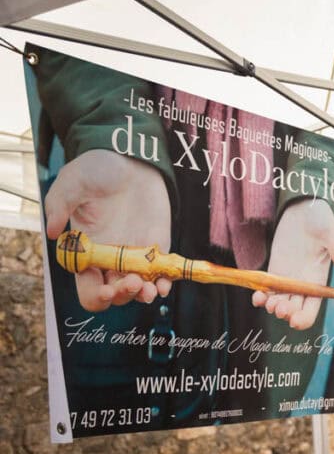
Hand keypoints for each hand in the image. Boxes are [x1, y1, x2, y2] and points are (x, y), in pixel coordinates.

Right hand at [45, 150, 171, 310]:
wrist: (130, 158)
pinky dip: (164, 284)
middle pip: (116, 294)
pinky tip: (163, 284)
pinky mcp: (157, 247)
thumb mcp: (71, 182)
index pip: (88, 288)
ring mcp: (135, 255)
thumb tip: (50, 231)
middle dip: (123, 295)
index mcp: (87, 251)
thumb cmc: (96, 170)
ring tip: (149, 288)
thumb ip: (58, 204)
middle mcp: (111, 259)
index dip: (95, 295)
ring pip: (139, 289)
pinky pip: (162, 274)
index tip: (105, 288)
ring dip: (143, 295)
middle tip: (130, 282)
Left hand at [252, 199, 333, 329]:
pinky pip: (266, 290)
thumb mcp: (331, 232)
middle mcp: (302, 283)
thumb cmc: (321, 219)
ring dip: (272, 307)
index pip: (312, 308)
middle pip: (294, 309)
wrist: (303, 208)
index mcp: (318, 280)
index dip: (304, 318)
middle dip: (285, 313)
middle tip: (279, 307)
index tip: (294, 320)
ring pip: (278, 302)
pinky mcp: (274, 270)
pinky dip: (260, 297)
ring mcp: (287, 278)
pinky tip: (257, 296)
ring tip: (268, 301)